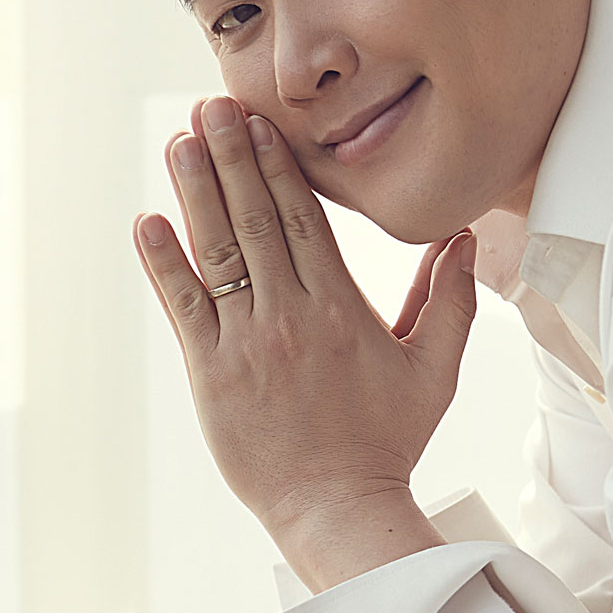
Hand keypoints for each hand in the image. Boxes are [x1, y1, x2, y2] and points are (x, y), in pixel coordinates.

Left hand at [132, 94, 478, 542]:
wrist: (336, 506)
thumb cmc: (389, 437)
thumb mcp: (436, 367)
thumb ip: (450, 298)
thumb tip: (464, 238)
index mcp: (340, 308)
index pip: (303, 219)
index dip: (279, 165)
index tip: (261, 123)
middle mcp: (288, 315)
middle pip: (255, 219)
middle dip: (231, 156)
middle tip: (211, 106)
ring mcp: (244, 343)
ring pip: (217, 251)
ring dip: (195, 191)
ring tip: (180, 140)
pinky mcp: (210, 373)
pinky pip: (183, 306)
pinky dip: (163, 262)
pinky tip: (148, 222)